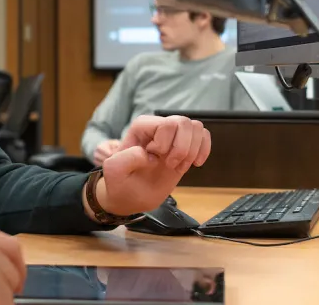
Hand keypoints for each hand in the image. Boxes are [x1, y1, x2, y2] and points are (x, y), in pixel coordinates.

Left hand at [95, 115, 210, 216]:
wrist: (129, 196)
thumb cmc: (120, 182)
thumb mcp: (113, 171)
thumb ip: (126, 159)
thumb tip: (150, 156)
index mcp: (142, 127)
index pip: (166, 124)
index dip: (165, 145)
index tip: (153, 160)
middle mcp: (158, 127)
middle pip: (184, 123)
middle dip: (181, 148)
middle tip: (169, 164)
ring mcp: (173, 136)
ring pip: (196, 127)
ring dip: (192, 150)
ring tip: (179, 165)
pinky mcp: (184, 147)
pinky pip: (203, 135)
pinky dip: (204, 150)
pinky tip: (195, 164)